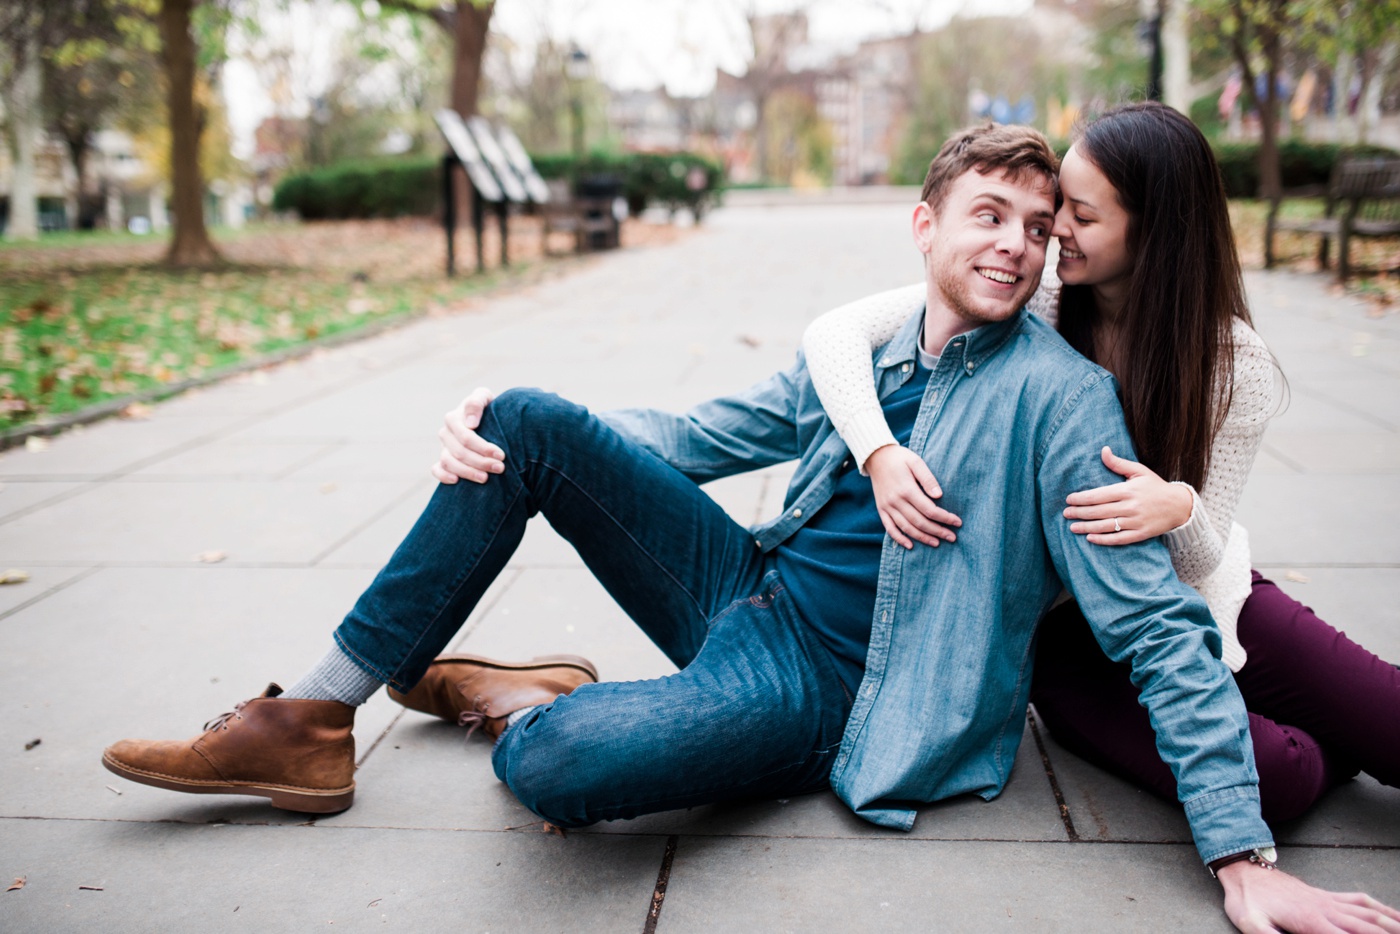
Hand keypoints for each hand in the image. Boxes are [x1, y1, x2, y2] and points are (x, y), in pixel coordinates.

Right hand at [431, 387, 505, 483]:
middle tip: (500, 468)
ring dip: (467, 472)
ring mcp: (444, 447)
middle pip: (459, 452)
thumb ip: (476, 403)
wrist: (490, 419)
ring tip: (486, 478)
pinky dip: (443, 476)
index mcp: (454, 417)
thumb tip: (470, 424)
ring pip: (448, 462)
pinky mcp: (444, 459)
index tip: (501, 455)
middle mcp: (446, 432)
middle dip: (480, 462)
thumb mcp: (485, 398)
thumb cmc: (489, 407)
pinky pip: (437, 469)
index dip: (482, 447)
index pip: (465, 436)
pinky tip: (456, 481)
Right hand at [864, 444, 960, 549]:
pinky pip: (890, 528)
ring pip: (906, 528)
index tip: (957, 522)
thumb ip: (928, 479)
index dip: (945, 518)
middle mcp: (896, 501)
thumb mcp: (916, 462)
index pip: (930, 510)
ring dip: (922, 538)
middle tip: (952, 537)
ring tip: (937, 543)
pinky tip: (910, 545)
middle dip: (938, 531)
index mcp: (907, 489)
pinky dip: (899, 538)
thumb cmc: (900, 458)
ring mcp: (887, 507)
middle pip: (920, 522)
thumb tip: (939, 496)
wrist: (876, 457)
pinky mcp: (881, 509)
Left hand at [1062, 446, 1193, 544]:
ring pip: (1106, 526)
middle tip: (1066, 513)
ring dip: (1086, 527)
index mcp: (1128, 490)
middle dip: (1080, 513)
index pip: (1099, 495)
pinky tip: (1090, 538)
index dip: (1081, 498)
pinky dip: (1103, 539)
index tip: (1069, 499)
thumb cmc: (1156, 486)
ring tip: (1072, 527)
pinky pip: (1118, 539)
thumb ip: (1118, 464)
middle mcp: (1130, 507)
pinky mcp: (1140, 534)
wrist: (1180, 506)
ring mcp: (1136, 522)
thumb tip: (1103, 450)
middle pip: (1099, 511)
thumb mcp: (1139, 471)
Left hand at [1217, 861, 1399, 932]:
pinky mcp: (1326, 895)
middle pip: (1368, 928)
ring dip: (1392, 924)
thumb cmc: (1247, 900)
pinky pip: (1360, 901)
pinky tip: (1393, 914)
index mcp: (1311, 923)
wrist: (1244, 871)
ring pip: (1370, 914)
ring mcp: (1328, 901)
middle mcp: (1326, 911)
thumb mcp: (1252, 925)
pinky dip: (1381, 908)